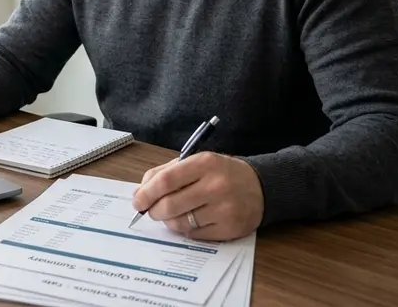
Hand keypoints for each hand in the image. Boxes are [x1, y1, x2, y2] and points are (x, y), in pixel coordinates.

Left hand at [131, 152, 263, 240]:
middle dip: (153, 211)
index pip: (165, 181)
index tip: (137, 201)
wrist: (260, 186)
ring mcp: (224, 209)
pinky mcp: (230, 228)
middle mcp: (216, 185)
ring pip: (180, 223)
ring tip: (173, 214)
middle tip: (151, 212)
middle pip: (170, 205)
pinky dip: (187, 230)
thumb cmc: (220, 173)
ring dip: (169, 221)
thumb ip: (165, 173)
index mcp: (204, 163)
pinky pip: (195, 235)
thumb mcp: (196, 163)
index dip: (146, 194)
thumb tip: (139, 193)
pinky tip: (192, 220)